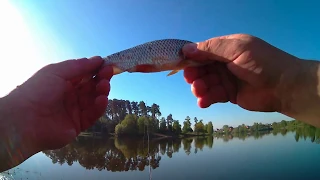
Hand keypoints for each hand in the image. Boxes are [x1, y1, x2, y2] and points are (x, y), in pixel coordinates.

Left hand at [5, 56, 112, 150]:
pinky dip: (99, 107)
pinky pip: (93, 114)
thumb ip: (79, 66)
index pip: (84, 74)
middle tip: (109, 72)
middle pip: (91, 86)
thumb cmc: (38, 91)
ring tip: (104, 85)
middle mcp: (70, 95)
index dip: (96, 69)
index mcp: (63, 82)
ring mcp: (75, 110)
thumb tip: (97, 59)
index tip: (107, 64)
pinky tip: (102, 99)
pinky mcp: (78, 124)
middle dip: (101, 78)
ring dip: (102, 91)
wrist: (25, 120)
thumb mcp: (57, 71)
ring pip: (94, 99)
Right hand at [182, 34, 299, 112]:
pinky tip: (203, 101)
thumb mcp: (237, 49)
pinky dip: (205, 98)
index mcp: (226, 48)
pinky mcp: (228, 94)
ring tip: (200, 91)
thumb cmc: (262, 63)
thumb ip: (211, 49)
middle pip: (200, 68)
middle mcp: (224, 63)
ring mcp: (225, 79)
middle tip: (192, 80)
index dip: (190, 57)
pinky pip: (212, 96)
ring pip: (204, 82)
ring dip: (198, 87)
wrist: (284, 86)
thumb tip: (186, 49)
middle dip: (193, 74)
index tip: (180, 63)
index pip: (202, 51)